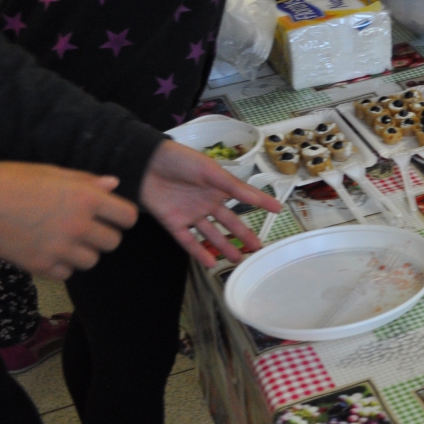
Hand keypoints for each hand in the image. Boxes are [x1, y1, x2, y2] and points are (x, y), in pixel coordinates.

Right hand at [0, 162, 137, 278]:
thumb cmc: (7, 180)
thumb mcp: (50, 172)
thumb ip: (85, 181)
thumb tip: (114, 185)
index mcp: (84, 198)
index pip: (128, 217)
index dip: (122, 217)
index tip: (111, 217)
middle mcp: (77, 225)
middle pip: (113, 242)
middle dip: (103, 235)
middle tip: (84, 228)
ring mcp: (59, 248)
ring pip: (92, 261)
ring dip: (82, 252)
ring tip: (64, 240)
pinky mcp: (39, 266)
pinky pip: (66, 274)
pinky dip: (61, 266)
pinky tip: (47, 251)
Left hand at [138, 141, 281, 267]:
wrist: (145, 163)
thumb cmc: (181, 161)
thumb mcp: (212, 172)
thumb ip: (236, 189)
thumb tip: (265, 200)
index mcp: (218, 188)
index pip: (243, 199)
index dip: (260, 204)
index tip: (278, 211)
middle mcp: (206, 203)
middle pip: (229, 222)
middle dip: (243, 235)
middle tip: (257, 248)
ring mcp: (190, 214)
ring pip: (211, 234)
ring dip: (224, 247)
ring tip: (238, 259)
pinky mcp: (173, 223)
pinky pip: (188, 241)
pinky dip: (199, 252)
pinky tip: (211, 262)